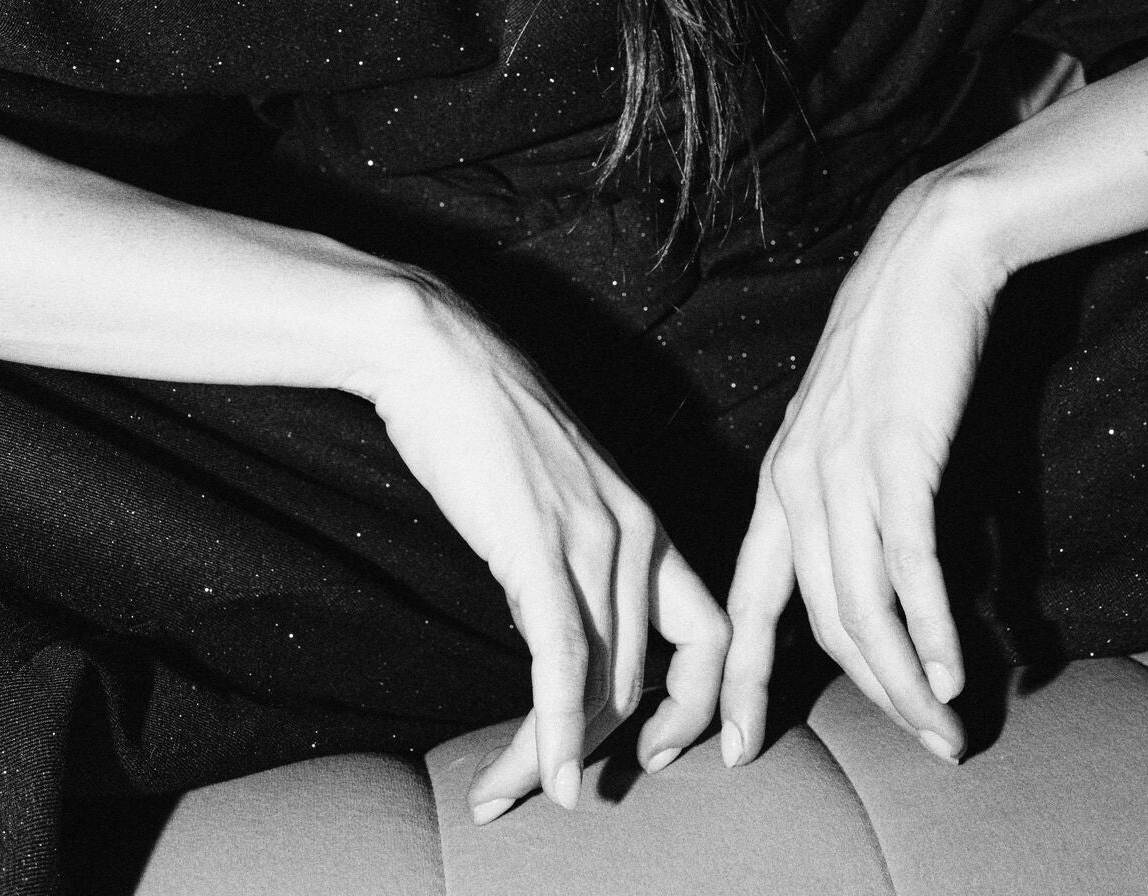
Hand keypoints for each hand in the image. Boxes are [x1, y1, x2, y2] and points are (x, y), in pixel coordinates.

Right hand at [350, 279, 729, 818]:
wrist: (440, 354)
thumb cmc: (484, 419)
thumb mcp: (552, 495)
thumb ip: (569, 560)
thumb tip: (557, 634)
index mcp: (646, 522)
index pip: (708, 634)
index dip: (698, 707)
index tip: (663, 754)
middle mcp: (635, 534)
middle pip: (638, 678)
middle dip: (591, 748)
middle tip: (538, 790)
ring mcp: (591, 538)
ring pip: (600, 680)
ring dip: (554, 751)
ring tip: (504, 793)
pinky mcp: (539, 544)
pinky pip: (560, 656)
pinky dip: (553, 726)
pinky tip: (537, 771)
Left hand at [719, 169, 1001, 766]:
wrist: (924, 262)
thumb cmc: (894, 345)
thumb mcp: (849, 429)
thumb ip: (846, 498)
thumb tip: (874, 576)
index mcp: (778, 483)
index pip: (745, 605)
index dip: (734, 685)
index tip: (723, 754)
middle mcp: (797, 485)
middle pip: (814, 624)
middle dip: (866, 698)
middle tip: (922, 752)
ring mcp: (844, 470)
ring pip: (861, 609)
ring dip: (907, 682)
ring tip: (946, 733)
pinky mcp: (898, 455)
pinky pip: (908, 566)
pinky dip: (932, 629)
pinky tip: (954, 674)